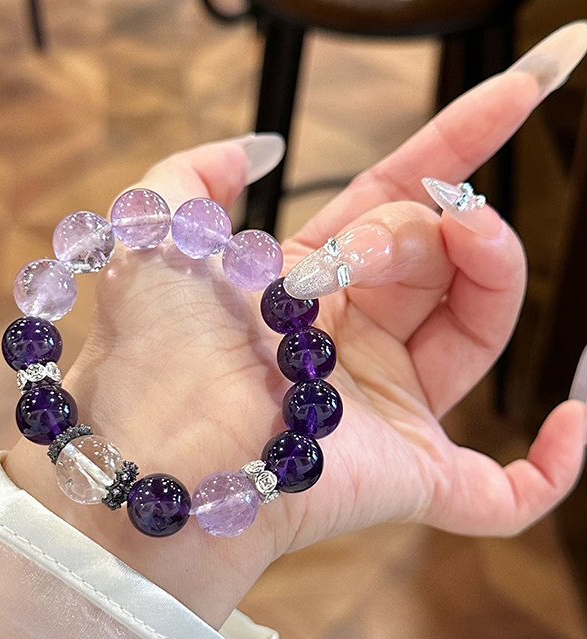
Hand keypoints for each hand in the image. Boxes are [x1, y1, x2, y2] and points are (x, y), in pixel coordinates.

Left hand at [5, 23, 586, 627]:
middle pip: (440, 258)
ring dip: (494, 268)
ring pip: (481, 330)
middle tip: (392, 227)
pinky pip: (501, 492)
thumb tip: (259, 150)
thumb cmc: (151, 345)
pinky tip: (570, 420)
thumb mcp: (157, 228)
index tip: (519, 88)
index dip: (454, 146)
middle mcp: (349, 345)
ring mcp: (385, 413)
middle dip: (435, 217)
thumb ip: (195, 173)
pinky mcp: (409, 481)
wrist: (154, 450)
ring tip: (465, 232)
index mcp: (302, 289)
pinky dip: (553, 466)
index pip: (396, 205)